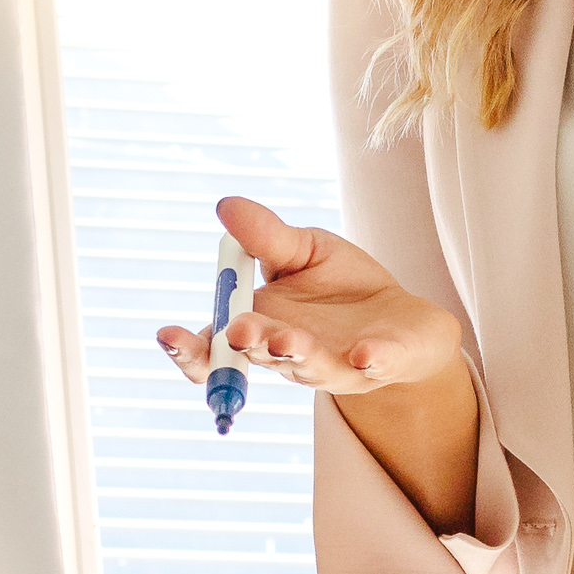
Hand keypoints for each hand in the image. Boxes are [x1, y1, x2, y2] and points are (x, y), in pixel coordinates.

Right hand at [159, 195, 465, 406]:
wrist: (404, 321)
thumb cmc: (344, 288)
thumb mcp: (305, 252)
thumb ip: (268, 237)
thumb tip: (226, 206)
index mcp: (261, 328)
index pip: (214, 349)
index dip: (189, 349)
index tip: (168, 334)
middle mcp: (289, 355)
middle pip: (256, 358)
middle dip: (246, 345)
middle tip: (239, 330)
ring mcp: (334, 366)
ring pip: (308, 367)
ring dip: (294, 354)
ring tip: (286, 338)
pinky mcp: (380, 364)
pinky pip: (372, 366)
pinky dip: (368, 361)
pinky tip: (365, 353)